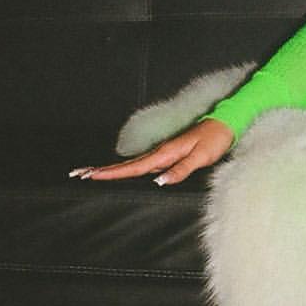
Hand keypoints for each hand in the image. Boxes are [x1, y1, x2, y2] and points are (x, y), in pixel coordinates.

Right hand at [68, 118, 233, 186]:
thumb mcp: (201, 156)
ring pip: (133, 164)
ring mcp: (164, 153)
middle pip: (127, 164)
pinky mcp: (169, 154)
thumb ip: (181, 169)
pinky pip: (144, 163)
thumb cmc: (215, 140)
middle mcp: (161, 152)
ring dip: (113, 169)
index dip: (112, 172)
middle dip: (103, 170)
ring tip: (92, 173)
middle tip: (79, 173)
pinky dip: (129, 168)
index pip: (134, 167)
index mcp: (165, 153)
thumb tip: (159, 181)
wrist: (226, 124)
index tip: (91, 174)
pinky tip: (123, 172)